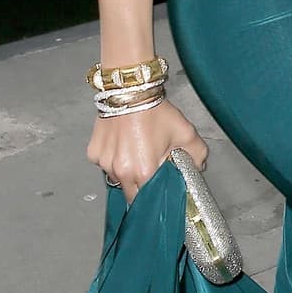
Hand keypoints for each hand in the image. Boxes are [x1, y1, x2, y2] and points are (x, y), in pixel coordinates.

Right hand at [87, 99, 207, 203]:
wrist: (131, 91)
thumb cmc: (155, 112)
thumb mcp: (185, 133)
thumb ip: (197, 156)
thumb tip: (197, 168)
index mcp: (144, 171)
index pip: (147, 201)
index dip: (153, 198)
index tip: (157, 193)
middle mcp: (121, 171)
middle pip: (130, 194)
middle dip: (139, 188)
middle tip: (148, 172)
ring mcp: (104, 163)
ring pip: (115, 179)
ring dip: (125, 173)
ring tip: (136, 153)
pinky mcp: (94, 153)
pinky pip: (104, 164)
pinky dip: (112, 160)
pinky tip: (122, 145)